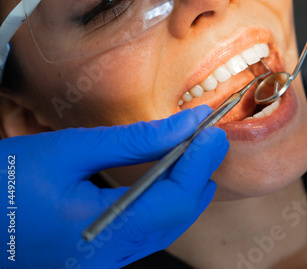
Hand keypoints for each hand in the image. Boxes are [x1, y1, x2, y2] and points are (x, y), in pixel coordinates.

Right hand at [0, 106, 228, 267]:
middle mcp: (108, 257)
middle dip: (199, 174)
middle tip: (208, 138)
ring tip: (194, 152)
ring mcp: (106, 262)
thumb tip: (187, 123)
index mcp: (100, 232)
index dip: (200, 162)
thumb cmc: (6, 181)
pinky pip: (150, 232)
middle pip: (178, 217)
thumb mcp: (72, 150)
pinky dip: (166, 202)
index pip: (174, 200)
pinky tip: (168, 176)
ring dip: (186, 188)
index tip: (213, 131)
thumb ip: (137, 140)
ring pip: (168, 227)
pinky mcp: (102, 257)